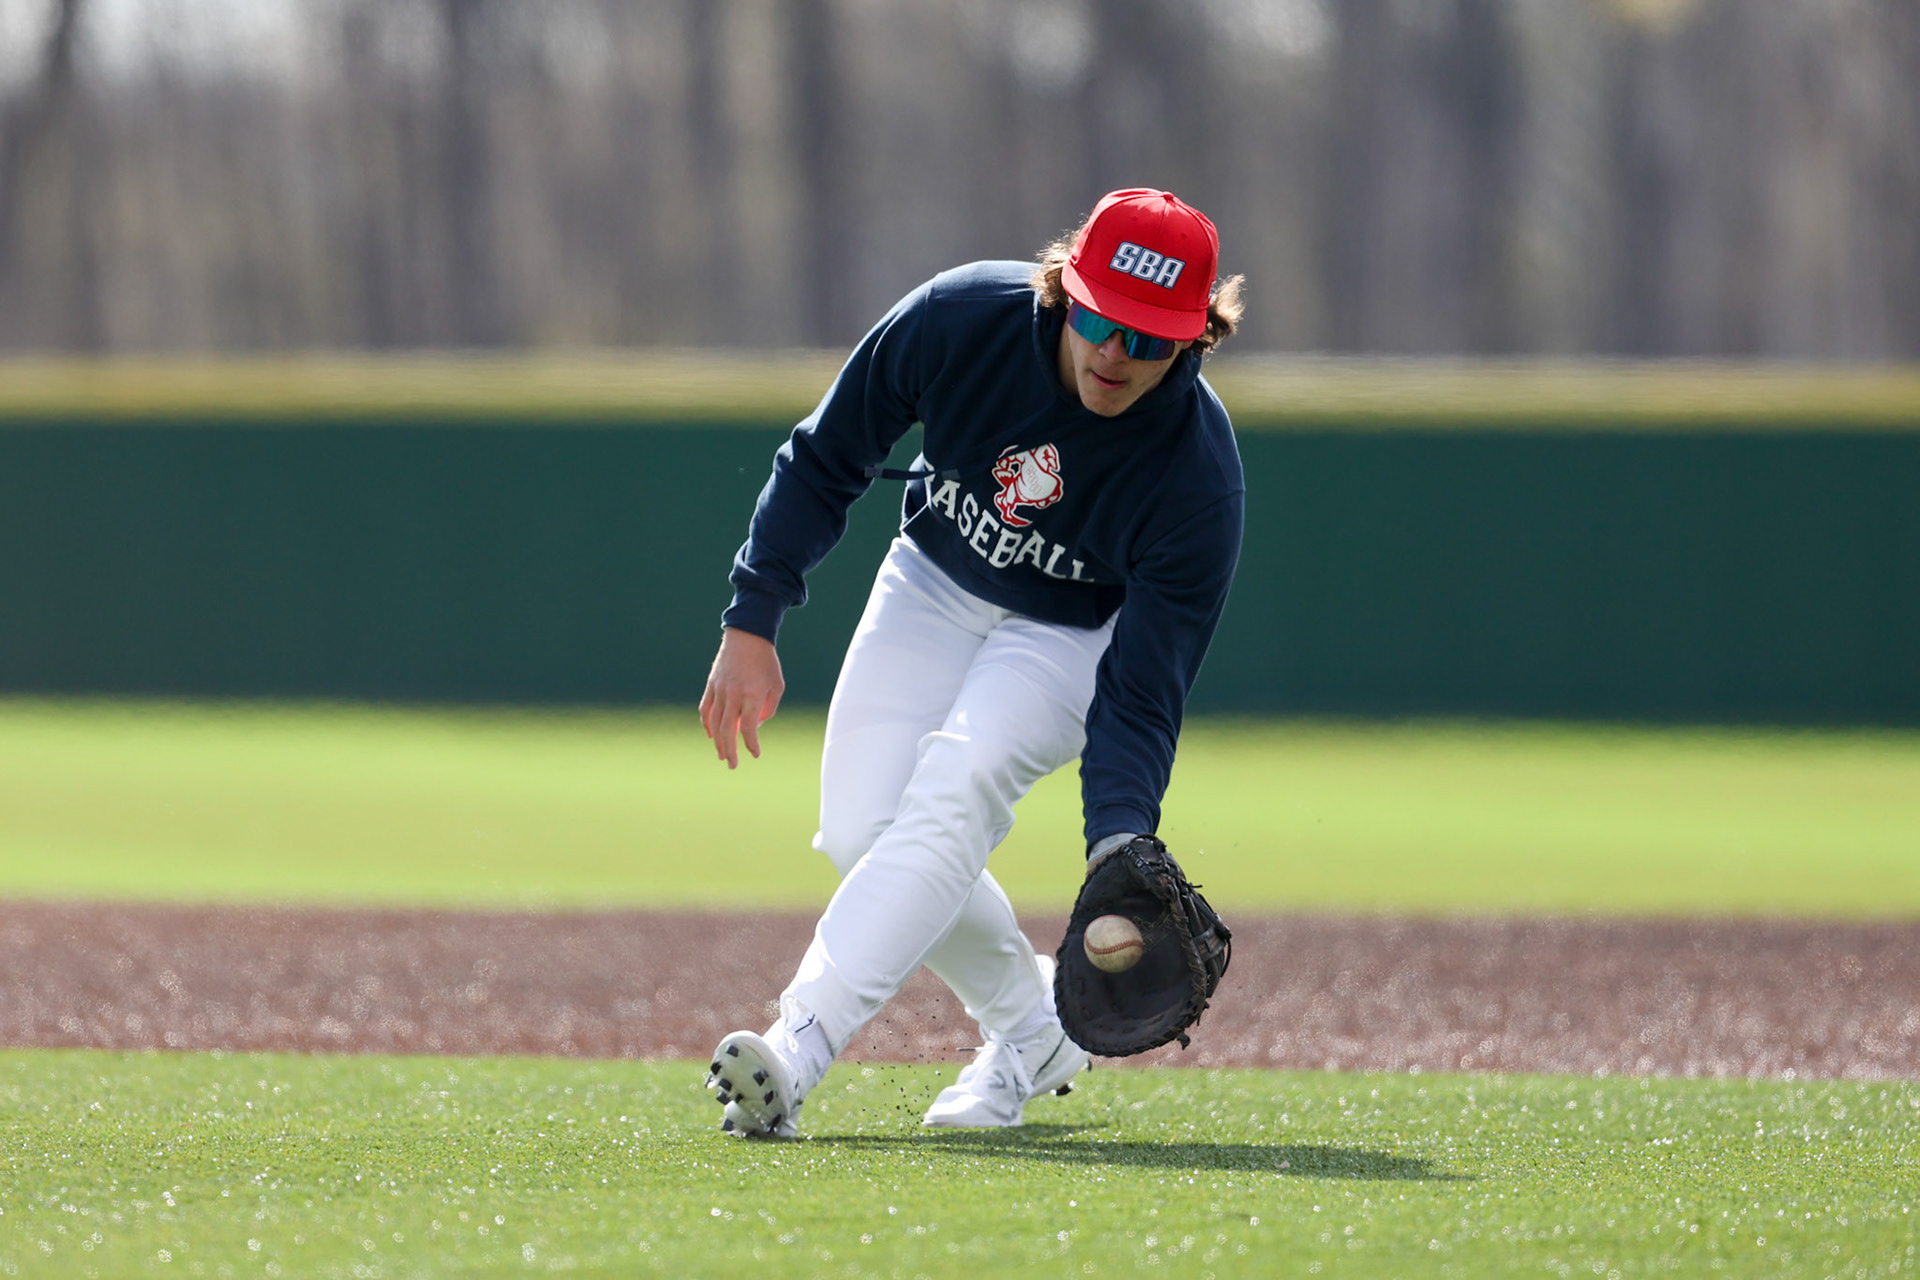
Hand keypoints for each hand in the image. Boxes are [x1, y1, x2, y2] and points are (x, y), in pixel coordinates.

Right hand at [699, 627, 784, 768]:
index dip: (751, 744)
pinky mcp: (711, 685)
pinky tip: (711, 735)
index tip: (755, 754)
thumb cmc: (766, 662)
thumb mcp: (777, 686)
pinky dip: (707, 724)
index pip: (748, 728)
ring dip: (718, 742)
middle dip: (730, 751)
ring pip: (714, 722)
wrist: (747, 636)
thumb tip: (755, 725)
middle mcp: (734, 695)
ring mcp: (719, 690)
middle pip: (727, 730)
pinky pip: (706, 709)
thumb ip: (768, 709)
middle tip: (732, 765)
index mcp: (752, 695)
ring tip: (722, 755)